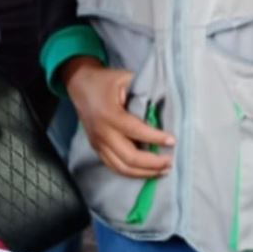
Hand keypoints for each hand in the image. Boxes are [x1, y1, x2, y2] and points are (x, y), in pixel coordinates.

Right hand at [60, 57, 172, 178]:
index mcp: (109, 114)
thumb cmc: (105, 80)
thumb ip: (143, 90)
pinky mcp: (97, 148)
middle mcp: (102, 133)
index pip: (136, 131)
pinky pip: (114, 167)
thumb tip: (163, 105)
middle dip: (152, 163)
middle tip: (170, 162)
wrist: (80, 85)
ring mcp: (97, 143)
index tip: (172, 141)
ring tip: (163, 170)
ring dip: (144, 172)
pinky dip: (132, 173)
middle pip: (129, 157)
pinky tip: (147, 172)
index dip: (155, 138)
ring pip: (122, 168)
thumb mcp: (124, 78)